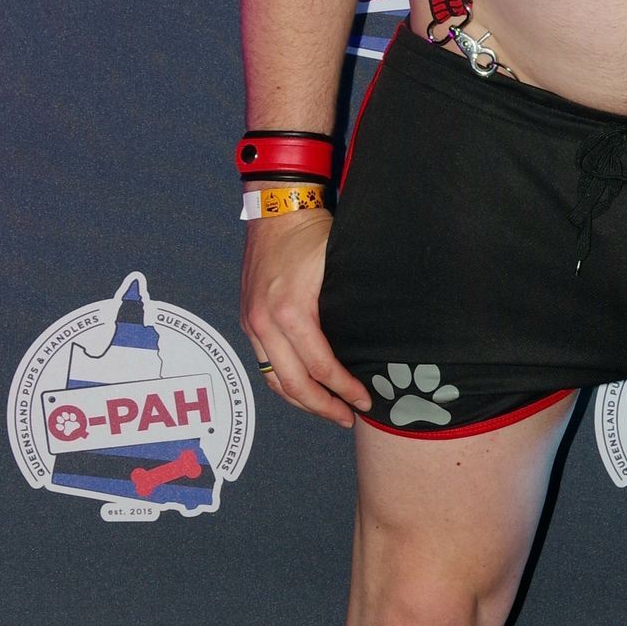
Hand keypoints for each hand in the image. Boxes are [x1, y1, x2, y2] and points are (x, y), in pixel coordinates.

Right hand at [240, 210, 368, 426]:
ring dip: (301, 400)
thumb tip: (378, 341)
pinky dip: (283, 381)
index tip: (365, 399)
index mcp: (292, 312)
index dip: (345, 389)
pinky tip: (303, 387)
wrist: (277, 208)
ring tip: (328, 409)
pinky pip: (264, 362)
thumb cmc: (313, 234)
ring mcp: (253, 322)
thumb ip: (350, 308)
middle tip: (348, 417)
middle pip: (293, 384)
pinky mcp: (249, 318)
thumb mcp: (340, 269)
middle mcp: (266, 322)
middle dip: (323, 406)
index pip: (321, 367)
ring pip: (274, 379)